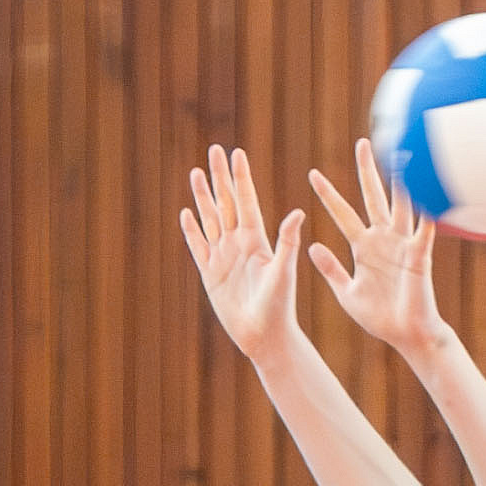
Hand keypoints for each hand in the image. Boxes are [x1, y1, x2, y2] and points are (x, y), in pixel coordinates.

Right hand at [182, 144, 311, 362]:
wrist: (264, 335)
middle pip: (226, 203)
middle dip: (220, 178)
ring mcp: (223, 257)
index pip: (246, 201)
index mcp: (257, 240)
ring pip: (210, 220)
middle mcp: (239, 244)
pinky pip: (198, 247)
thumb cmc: (279, 306)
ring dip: (203, 197)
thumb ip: (286, 242)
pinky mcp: (210, 274)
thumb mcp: (283, 272)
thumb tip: (299, 212)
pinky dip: (192, 230)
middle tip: (214, 151)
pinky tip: (187, 213)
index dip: (241, 178)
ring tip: (196, 173)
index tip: (237, 153)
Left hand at [307, 138, 448, 357]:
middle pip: (373, 197)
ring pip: (401, 205)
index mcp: (363, 247)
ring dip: (400, 181)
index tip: (313, 174)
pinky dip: (427, 212)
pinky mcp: (419, 256)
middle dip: (367, 171)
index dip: (329, 194)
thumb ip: (331, 269)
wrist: (406, 335)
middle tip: (362, 142)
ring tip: (401, 154)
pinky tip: (428, 192)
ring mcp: (402, 244)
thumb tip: (311, 246)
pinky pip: (424, 230)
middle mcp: (383, 239)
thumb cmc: (379, 317)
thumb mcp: (347, 292)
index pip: (342, 213)